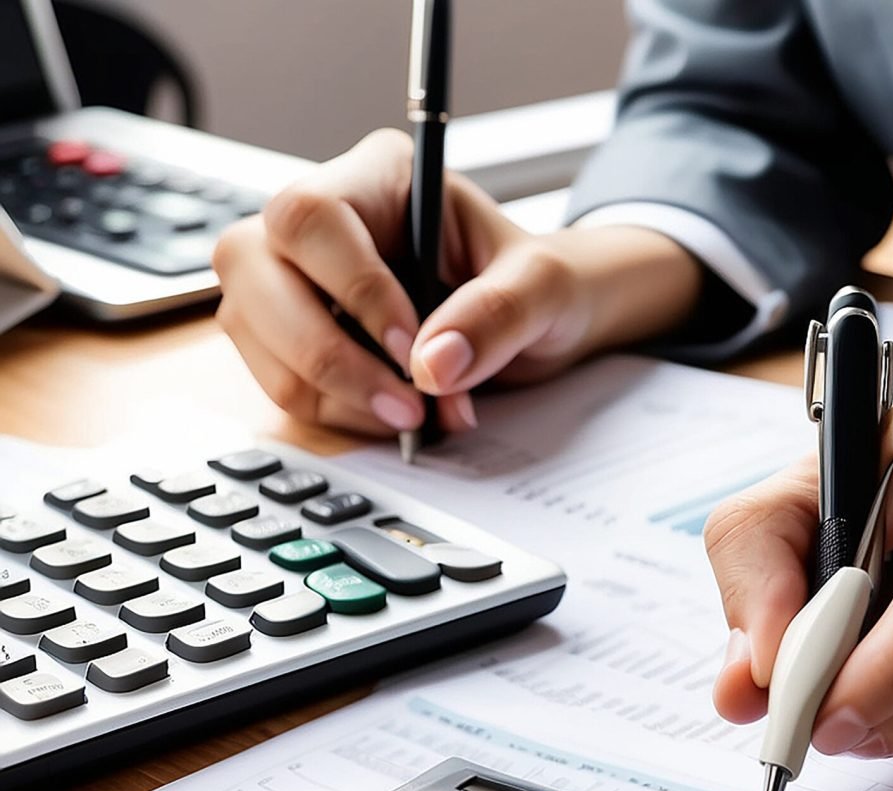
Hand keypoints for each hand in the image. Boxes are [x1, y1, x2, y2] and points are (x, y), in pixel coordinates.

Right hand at [213, 129, 701, 436]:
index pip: (315, 218)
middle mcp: (320, 223)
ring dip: (333, 395)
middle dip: (328, 356)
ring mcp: (292, 279)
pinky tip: (391, 415)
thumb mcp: (545, 289)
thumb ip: (498, 314)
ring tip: (414, 416)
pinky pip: (280, 382)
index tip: (411, 350)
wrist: (540, 326)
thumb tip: (433, 364)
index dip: (353, 290)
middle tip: (407, 408)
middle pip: (253, 269)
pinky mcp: (291, 337)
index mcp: (379, 178)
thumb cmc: (539, 286)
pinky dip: (336, 414)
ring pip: (253, 332)